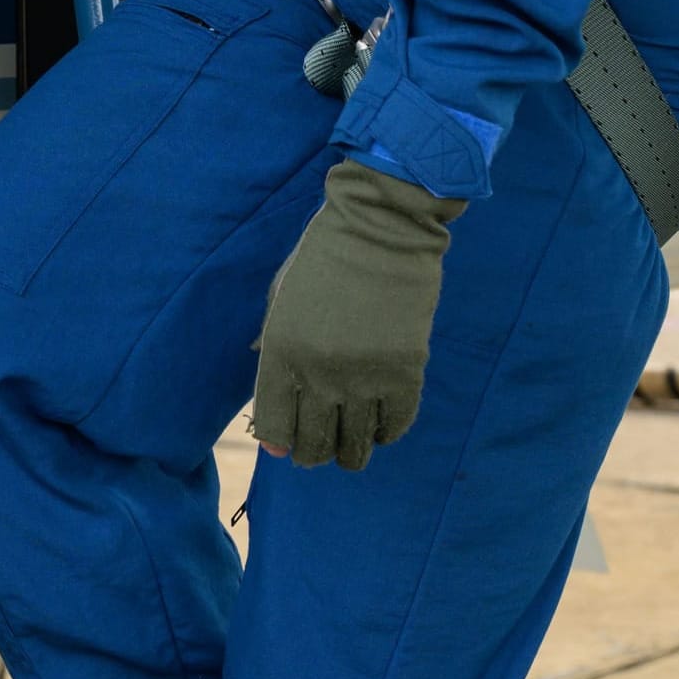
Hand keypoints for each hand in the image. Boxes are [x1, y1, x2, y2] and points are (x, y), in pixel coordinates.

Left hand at [252, 160, 464, 470]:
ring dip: (351, 451)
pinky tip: (380, 422)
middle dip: (315, 453)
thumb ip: (274, 361)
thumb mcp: (282, 303)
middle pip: (314, 445)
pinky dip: (386, 432)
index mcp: (282, 352)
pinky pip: (395, 425)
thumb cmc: (323, 259)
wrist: (379, 225)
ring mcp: (363, 376)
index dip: (281, 443)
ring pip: (355, 447)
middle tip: (322, 447)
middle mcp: (319, 373)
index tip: (290, 443)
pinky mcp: (405, 373)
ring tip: (352, 442)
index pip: (275, 427)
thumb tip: (275, 432)